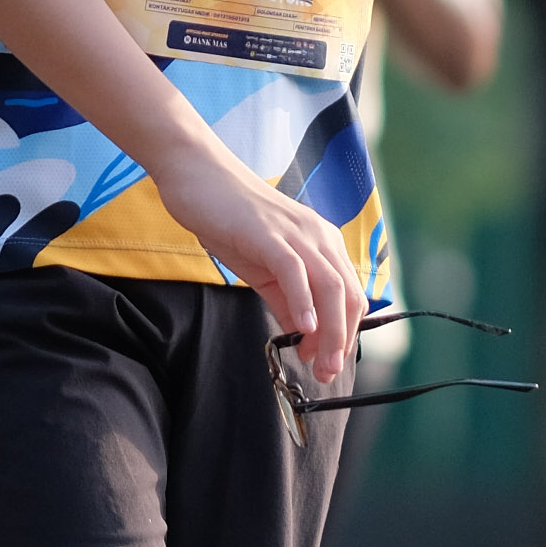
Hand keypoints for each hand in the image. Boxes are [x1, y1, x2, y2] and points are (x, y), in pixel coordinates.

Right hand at [151, 135, 364, 391]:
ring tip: (318, 361)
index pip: (349, 295)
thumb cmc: (228, 218)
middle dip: (341, 340)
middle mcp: (318, 236)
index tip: (325, 362)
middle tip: (325, 372)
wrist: (196, 175)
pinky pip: (295, 272)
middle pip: (347, 295)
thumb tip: (303, 335)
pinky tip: (302, 329)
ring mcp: (296, 233)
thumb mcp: (263, 267)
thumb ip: (286, 300)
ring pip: (329, 287)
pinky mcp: (269, 235)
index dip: (343, 333)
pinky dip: (303, 302)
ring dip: (328, 330)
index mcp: (322, 242)